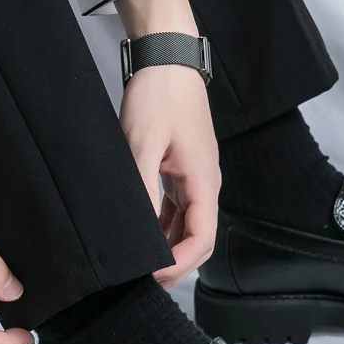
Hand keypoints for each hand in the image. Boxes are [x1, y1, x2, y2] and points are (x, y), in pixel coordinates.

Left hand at [120, 64, 220, 288]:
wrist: (168, 61)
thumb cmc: (159, 96)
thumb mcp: (141, 144)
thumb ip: (141, 189)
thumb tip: (137, 231)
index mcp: (203, 182)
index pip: (201, 239)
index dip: (179, 264)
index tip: (152, 275)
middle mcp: (206, 186)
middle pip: (199, 241)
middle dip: (176, 265)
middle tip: (144, 282)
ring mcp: (197, 180)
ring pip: (190, 228)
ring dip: (170, 249)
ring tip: (143, 264)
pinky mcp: (185, 173)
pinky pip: (180, 212)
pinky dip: (165, 229)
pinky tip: (146, 237)